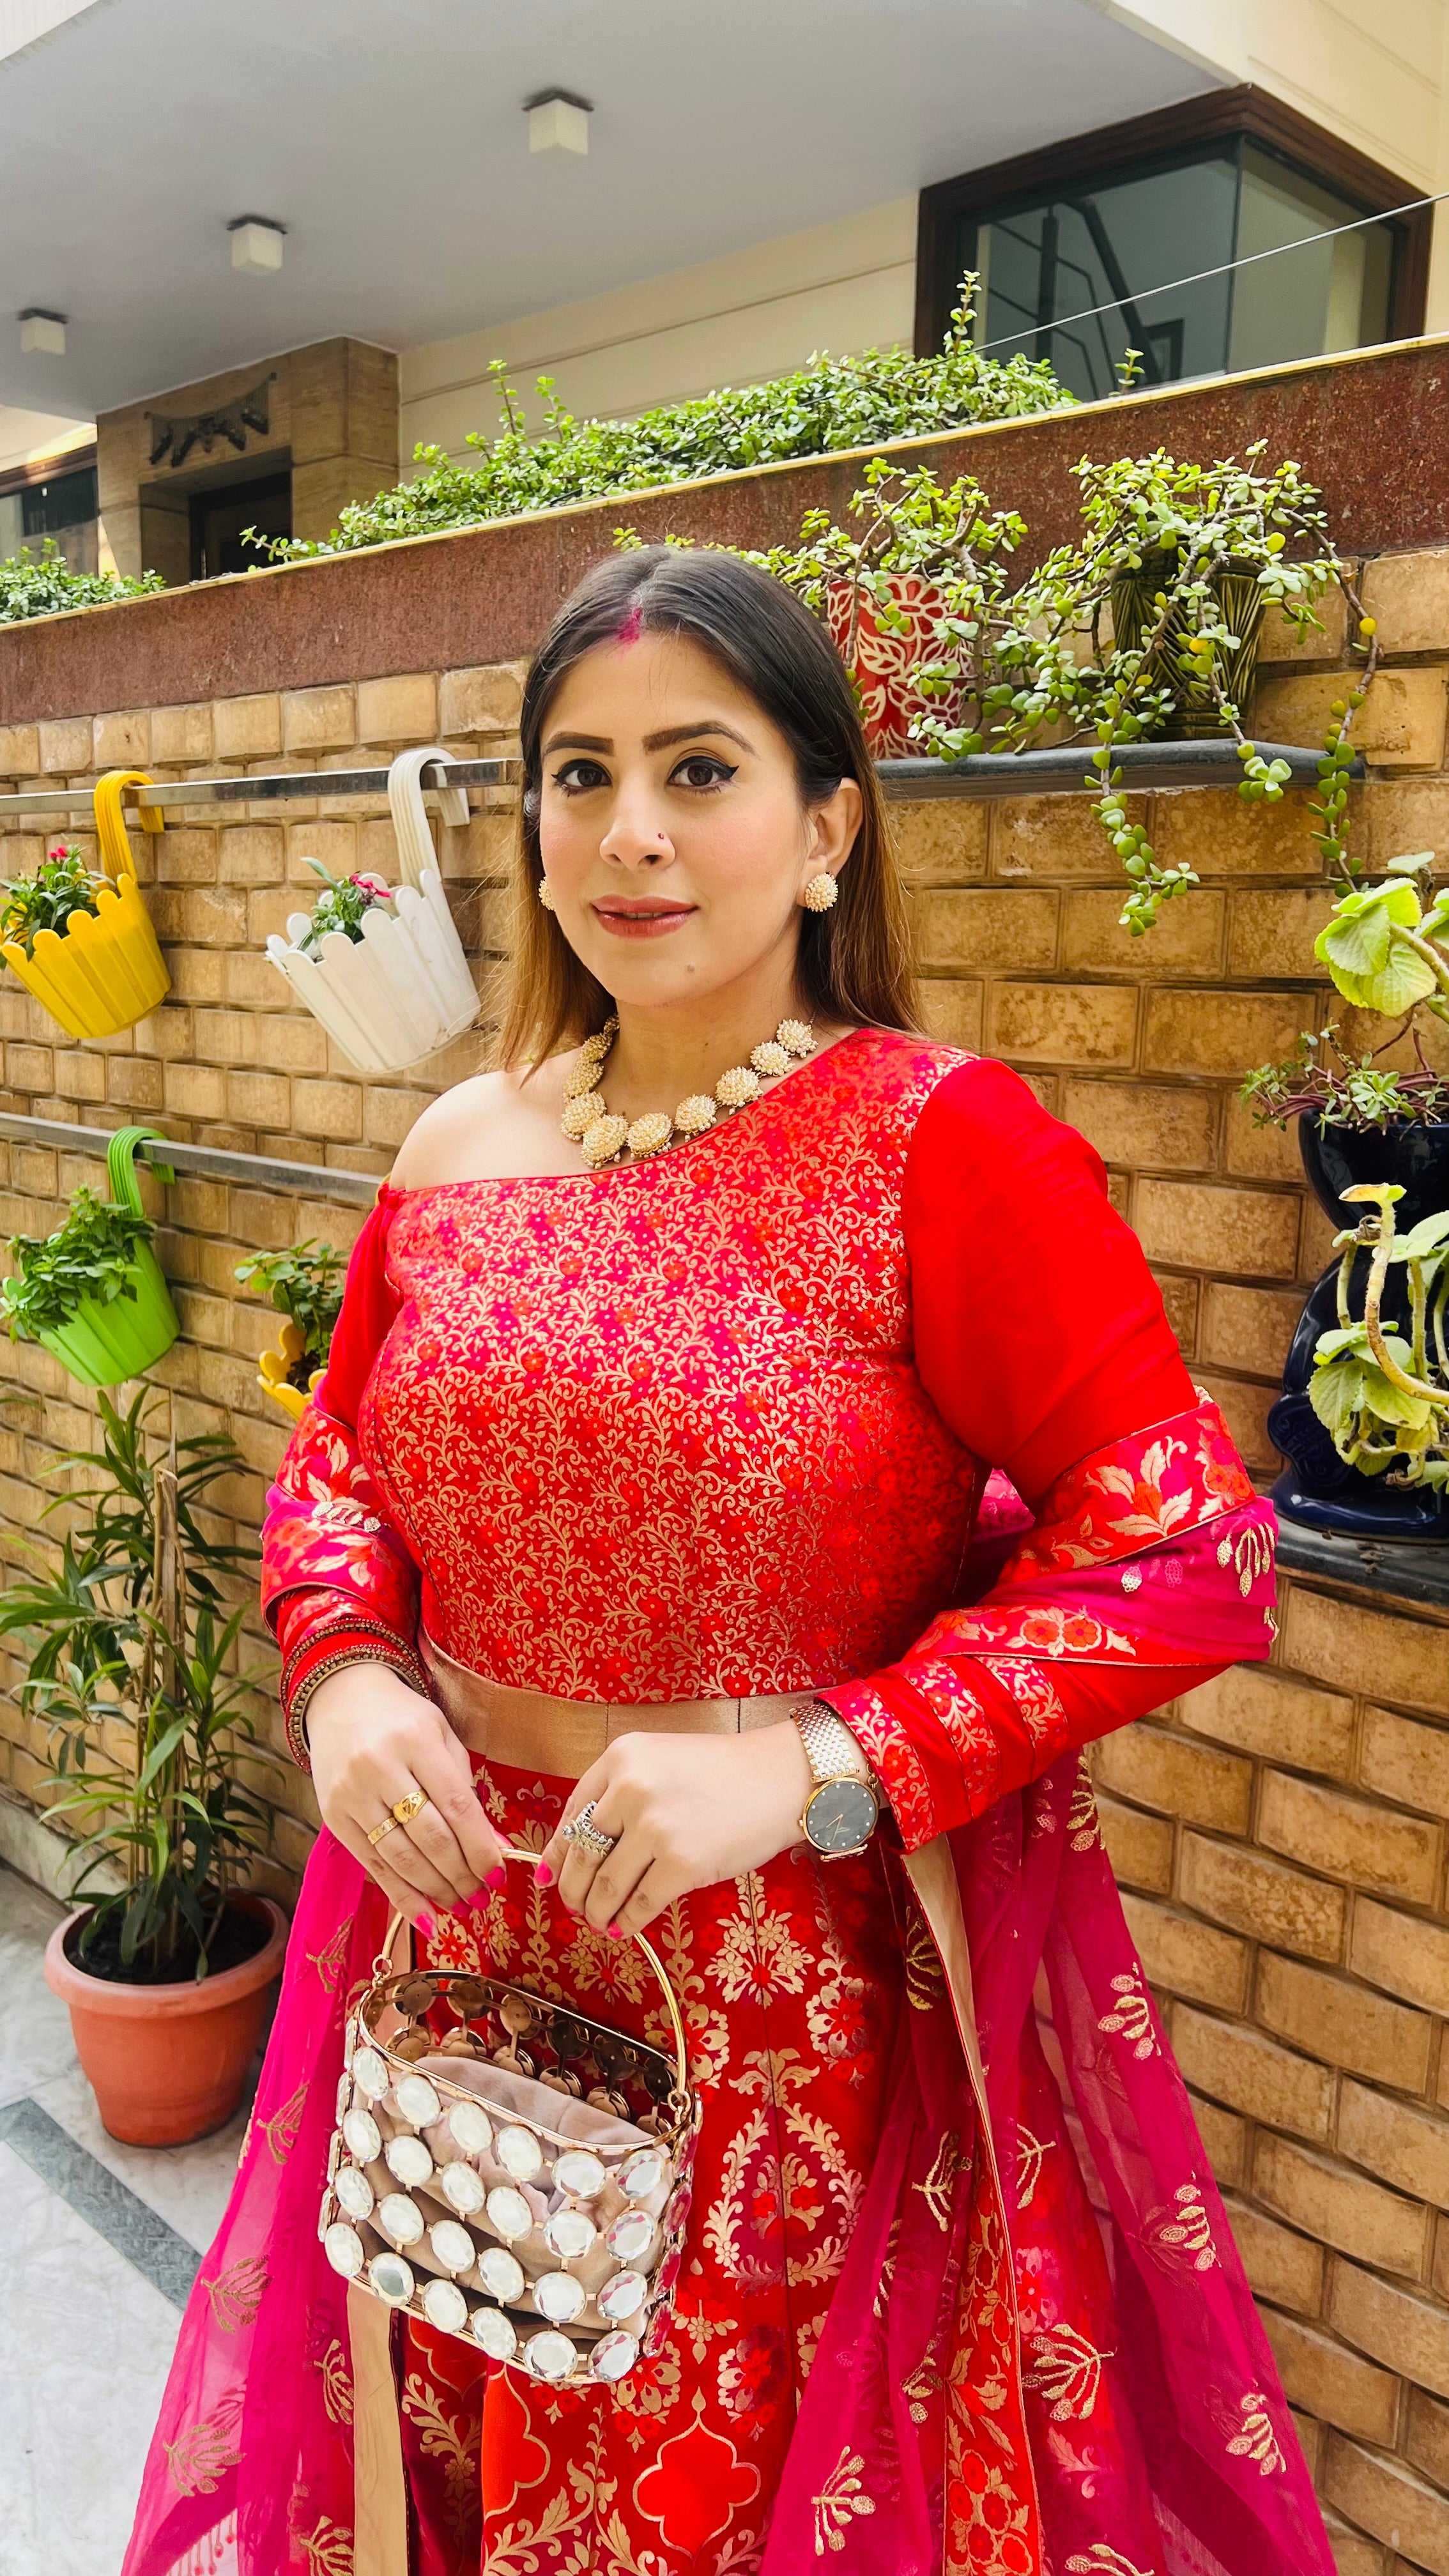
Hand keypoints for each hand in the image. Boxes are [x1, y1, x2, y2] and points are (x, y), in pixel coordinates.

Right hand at [306, 1660, 505, 1927]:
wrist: (341, 1696)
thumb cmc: (403, 1719)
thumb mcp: (442, 1737)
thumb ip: (467, 1790)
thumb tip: (495, 1847)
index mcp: (416, 1740)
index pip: (456, 1806)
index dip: (480, 1847)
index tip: (499, 1875)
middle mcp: (380, 1767)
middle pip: (430, 1837)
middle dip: (461, 1874)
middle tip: (482, 1897)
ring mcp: (352, 1794)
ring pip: (401, 1857)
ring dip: (436, 1890)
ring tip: (461, 1907)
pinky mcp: (334, 1815)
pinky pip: (373, 1865)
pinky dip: (401, 1895)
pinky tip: (426, 1916)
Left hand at [538, 1723, 814, 1941]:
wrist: (782, 1778)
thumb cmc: (724, 1772)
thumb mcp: (661, 1762)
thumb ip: (616, 1796)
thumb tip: (564, 1856)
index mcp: (621, 1757)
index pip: (572, 1814)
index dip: (559, 1853)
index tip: (553, 1875)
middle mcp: (631, 1789)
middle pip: (582, 1854)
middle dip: (574, 1889)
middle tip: (576, 1906)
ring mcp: (656, 1827)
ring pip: (605, 1885)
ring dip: (597, 1911)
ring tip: (599, 1921)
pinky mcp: (682, 1863)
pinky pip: (639, 1903)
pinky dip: (626, 1922)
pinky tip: (625, 1927)